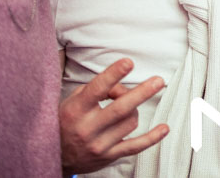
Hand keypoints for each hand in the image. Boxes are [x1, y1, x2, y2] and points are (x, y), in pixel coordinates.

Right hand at [59, 58, 168, 173]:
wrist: (55, 155)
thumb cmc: (66, 121)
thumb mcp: (72, 100)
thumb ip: (96, 89)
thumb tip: (122, 85)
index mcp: (76, 110)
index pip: (96, 89)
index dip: (113, 75)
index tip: (128, 62)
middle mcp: (87, 128)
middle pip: (120, 108)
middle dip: (141, 93)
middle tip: (158, 81)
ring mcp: (99, 145)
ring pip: (130, 122)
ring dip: (135, 109)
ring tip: (129, 104)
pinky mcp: (109, 157)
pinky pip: (136, 147)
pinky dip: (152, 138)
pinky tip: (164, 128)